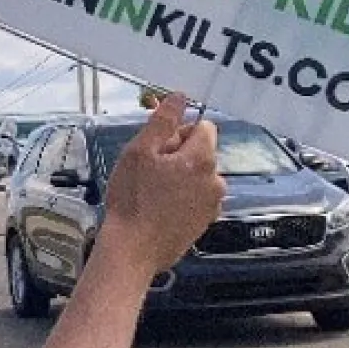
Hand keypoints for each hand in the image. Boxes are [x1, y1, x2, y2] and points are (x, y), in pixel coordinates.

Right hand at [101, 94, 224, 269]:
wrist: (132, 251)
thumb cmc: (132, 200)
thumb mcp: (139, 152)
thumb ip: (163, 121)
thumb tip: (180, 96)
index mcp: (203, 159)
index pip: (203, 127)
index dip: (178, 134)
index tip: (157, 150)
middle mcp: (216, 180)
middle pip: (201, 152)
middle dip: (178, 156)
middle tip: (149, 173)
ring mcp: (213, 204)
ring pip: (198, 176)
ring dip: (180, 178)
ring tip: (153, 194)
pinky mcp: (205, 222)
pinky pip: (196, 198)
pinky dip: (182, 198)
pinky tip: (160, 210)